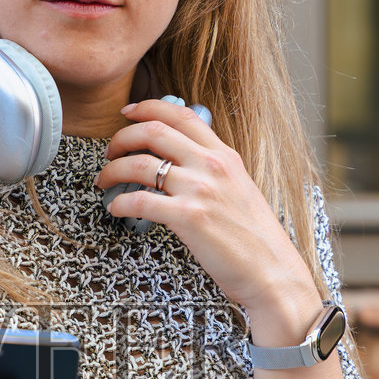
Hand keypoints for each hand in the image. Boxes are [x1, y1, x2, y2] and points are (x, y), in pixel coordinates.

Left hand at [95, 96, 319, 326]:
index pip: (181, 114)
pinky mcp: (188, 217)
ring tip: (104, 180)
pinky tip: (115, 208)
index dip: (148, 107)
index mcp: (224, 155)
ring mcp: (200, 190)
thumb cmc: (255, 238)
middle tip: (109, 151)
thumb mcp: (239, 188)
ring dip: (112, 170)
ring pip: (140, 164)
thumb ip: (213, 169)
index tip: (128, 112)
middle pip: (153, 131)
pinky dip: (118, 202)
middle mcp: (211, 166)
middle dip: (121, 137)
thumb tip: (182, 159)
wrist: (273, 271)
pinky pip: (139, 200)